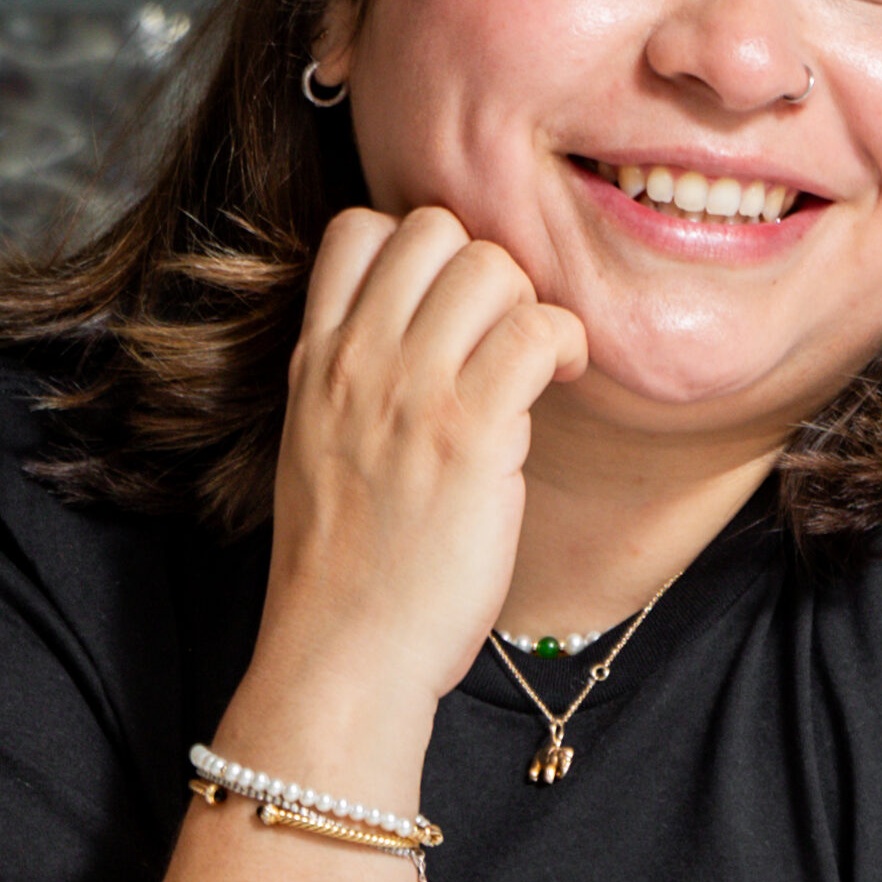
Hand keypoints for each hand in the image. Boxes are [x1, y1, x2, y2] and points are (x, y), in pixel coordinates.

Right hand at [239, 206, 588, 787]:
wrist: (343, 654)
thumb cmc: (348, 569)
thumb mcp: (321, 448)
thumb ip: (357, 381)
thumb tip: (429, 335)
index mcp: (314, 360)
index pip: (357, 228)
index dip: (423, 249)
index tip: (456, 308)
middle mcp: (354, 361)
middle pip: (433, 227)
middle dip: (488, 267)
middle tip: (506, 335)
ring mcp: (409, 391)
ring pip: (491, 266)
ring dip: (533, 304)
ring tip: (540, 364)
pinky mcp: (468, 432)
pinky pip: (537, 329)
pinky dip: (568, 343)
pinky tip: (564, 381)